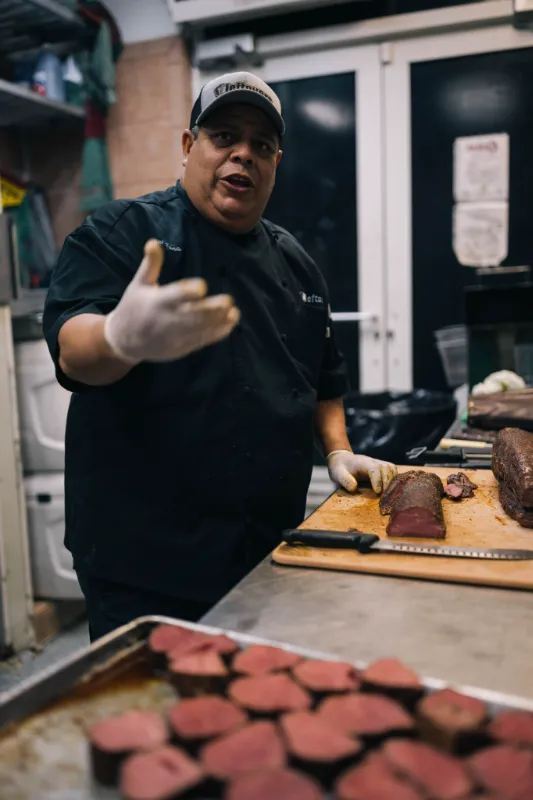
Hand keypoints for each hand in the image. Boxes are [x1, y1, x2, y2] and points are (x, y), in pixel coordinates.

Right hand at [104, 240, 239, 362]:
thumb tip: (154, 241)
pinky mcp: (181, 347)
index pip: (173, 296)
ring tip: (234, 313)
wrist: (124, 341)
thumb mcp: (138, 284)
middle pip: (191, 315)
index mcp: (156, 302)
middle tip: (228, 301)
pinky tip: (229, 324)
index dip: (187, 291)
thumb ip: (150, 264)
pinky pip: (200, 340)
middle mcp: (166, 320)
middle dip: (210, 309)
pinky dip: (216, 334)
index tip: (202, 286)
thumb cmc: (132, 308)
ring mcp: (174, 336)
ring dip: (218, 322)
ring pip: (199, 329)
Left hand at [327, 450, 396, 494]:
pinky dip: (394, 480)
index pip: (374, 468)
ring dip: (393, 481)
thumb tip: (354, 488)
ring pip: (392, 468)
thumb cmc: (340, 469)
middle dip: (388, 482)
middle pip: (386, 467)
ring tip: (389, 494)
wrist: (342, 460)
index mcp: (362, 463)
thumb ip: (345, 480)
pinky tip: (391, 490)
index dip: (378, 480)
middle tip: (385, 496)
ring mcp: (378, 463)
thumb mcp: (337, 474)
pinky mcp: (382, 468)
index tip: (377, 492)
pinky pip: (393, 471)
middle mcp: (373, 461)